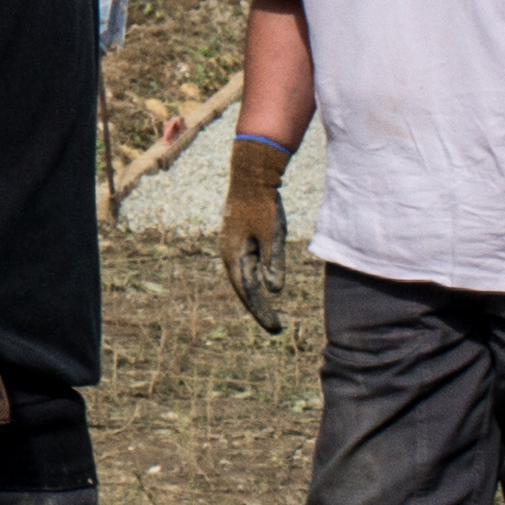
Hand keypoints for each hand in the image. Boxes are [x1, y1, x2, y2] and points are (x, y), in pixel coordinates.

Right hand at [219, 137, 290, 337]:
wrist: (251, 176)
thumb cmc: (263, 206)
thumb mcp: (273, 235)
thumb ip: (274, 263)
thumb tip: (274, 290)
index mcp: (234, 254)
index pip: (247, 291)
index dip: (261, 311)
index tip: (275, 328)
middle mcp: (228, 252)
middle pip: (242, 287)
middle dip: (257, 307)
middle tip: (274, 327)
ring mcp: (231, 244)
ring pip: (241, 277)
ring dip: (253, 294)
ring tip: (266, 312)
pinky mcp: (237, 238)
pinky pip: (244, 265)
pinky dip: (252, 279)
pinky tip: (260, 284)